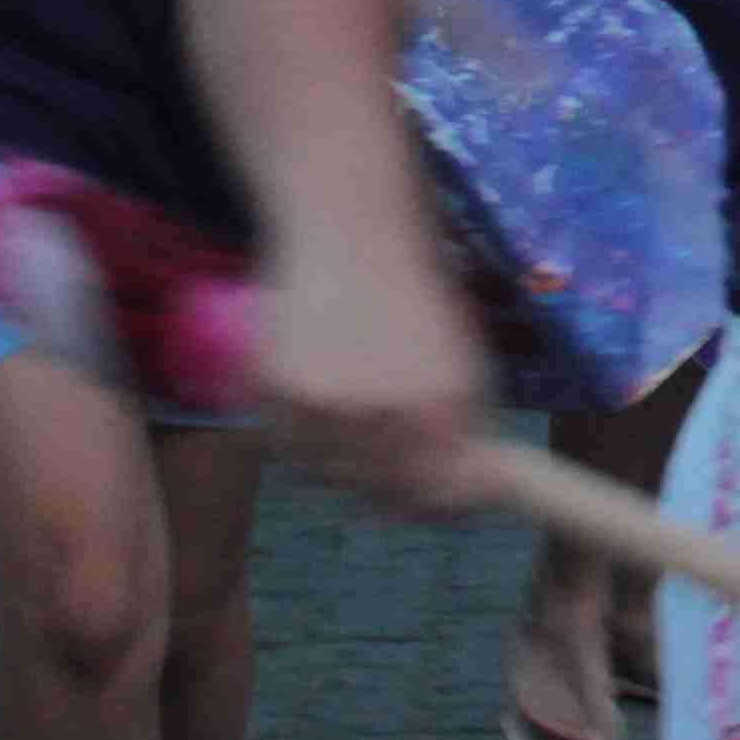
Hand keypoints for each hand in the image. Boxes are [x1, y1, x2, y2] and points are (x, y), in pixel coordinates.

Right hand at [255, 227, 497, 512]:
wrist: (350, 233)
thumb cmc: (415, 300)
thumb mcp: (464, 361)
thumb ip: (467, 433)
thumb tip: (466, 497)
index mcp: (441, 405)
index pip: (439, 494)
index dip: (440, 506)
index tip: (438, 504)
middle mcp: (382, 411)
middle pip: (379, 492)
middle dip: (389, 484)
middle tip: (389, 452)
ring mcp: (322, 404)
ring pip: (327, 474)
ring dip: (341, 457)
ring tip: (351, 403)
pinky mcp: (273, 390)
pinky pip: (286, 445)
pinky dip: (300, 432)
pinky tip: (316, 388)